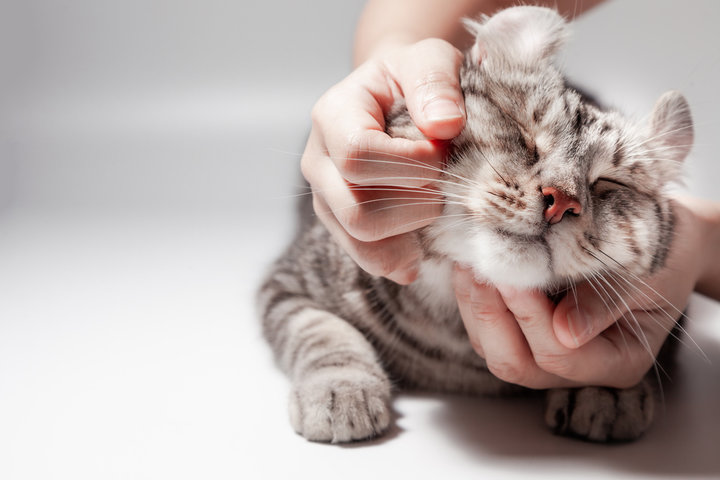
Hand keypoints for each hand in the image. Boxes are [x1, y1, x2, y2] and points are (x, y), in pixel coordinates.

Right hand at [301, 39, 465, 283]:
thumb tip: (445, 125)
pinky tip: (421, 253)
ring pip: (360, 239)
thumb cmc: (411, 78)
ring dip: (409, 233)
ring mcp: (326, 197)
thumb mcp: (428, 59)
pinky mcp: (341, 222)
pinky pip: (366, 256)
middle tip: (445, 186)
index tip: (442, 154)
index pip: (357, 156)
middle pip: (356, 210)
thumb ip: (436, 82)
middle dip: (413, 206)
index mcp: (332, 115)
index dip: (409, 165)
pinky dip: (398, 260)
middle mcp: (318, 161)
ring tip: (436, 209)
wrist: (393, 97)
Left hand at [453, 197, 706, 388]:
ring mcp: (547, 353)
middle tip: (478, 267)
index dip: (529, 316)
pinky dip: (473, 298)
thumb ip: (605, 302)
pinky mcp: (525, 331)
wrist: (664, 241)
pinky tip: (468, 264)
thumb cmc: (663, 252)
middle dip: (490, 314)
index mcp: (618, 362)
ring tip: (466, 260)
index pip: (560, 355)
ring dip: (474, 304)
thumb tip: (565, 332)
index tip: (510, 274)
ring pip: (493, 348)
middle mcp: (577, 369)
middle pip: (516, 363)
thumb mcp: (645, 272)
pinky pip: (488, 328)